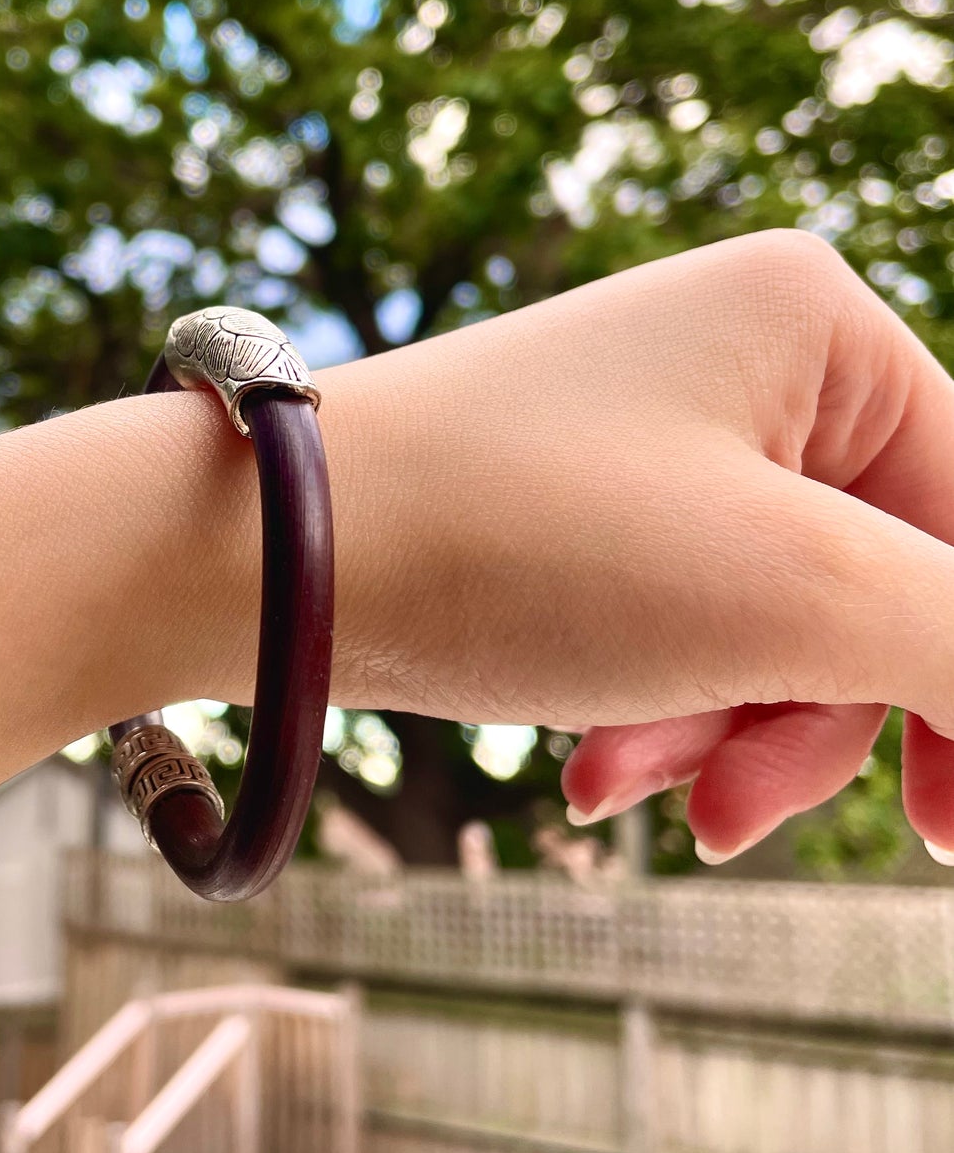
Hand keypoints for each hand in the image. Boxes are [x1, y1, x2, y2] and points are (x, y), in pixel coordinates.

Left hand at [317, 230, 953, 864]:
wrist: (266, 555)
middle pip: (870, 589)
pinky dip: (652, 713)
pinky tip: (586, 770)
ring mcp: (651, 441)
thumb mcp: (790, 594)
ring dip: (719, 734)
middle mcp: (736, 363)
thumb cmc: (523, 536)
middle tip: (730, 822)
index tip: (949, 825)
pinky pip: (678, 632)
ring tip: (625, 786)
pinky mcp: (582, 513)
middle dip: (809, 724)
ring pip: (769, 629)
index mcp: (814, 326)